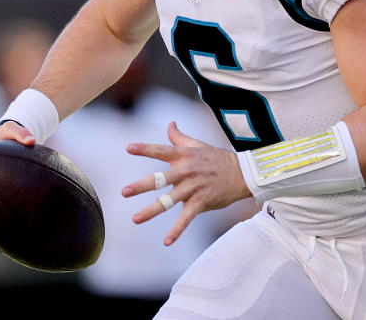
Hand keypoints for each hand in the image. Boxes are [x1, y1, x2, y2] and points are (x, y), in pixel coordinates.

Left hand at [122, 121, 250, 245]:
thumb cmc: (216, 158)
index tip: (128, 148)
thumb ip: (179, 137)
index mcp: (183, 156)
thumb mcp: (198, 145)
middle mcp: (186, 171)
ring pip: (169, 201)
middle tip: (124, 192)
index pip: (160, 151)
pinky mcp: (201, 202)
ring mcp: (193, 188)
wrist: (242, 174)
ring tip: (135, 219)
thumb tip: (170, 123)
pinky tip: (167, 242)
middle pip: (160, 179)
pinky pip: (186, 218)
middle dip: (141, 186)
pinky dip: (177, 231)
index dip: (144, 149)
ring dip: (151, 211)